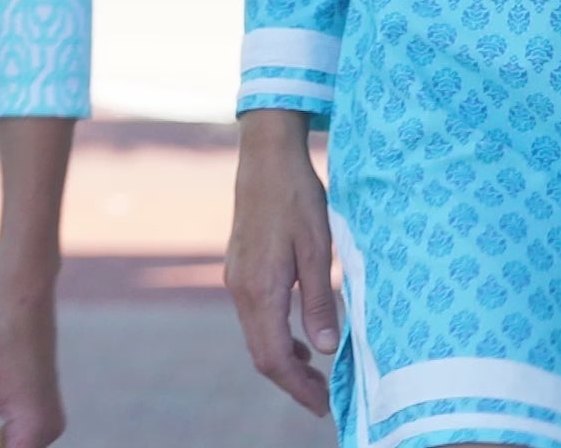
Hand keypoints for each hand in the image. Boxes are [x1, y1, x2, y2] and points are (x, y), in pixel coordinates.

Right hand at [225, 109, 337, 416]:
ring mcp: (235, 275)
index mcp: (260, 287)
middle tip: (324, 397)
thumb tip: (324, 350)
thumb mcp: (318, 248)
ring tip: (315, 372)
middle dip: (291, 381)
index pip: (273, 357)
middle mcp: (240, 287)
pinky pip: (252, 314)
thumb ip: (318, 300)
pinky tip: (297, 334)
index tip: (324, 405)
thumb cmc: (297, 196)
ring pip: (254, 335)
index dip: (298, 388)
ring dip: (282, 359)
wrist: (266, 154)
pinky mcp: (238, 265)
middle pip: (260, 352)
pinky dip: (273, 335)